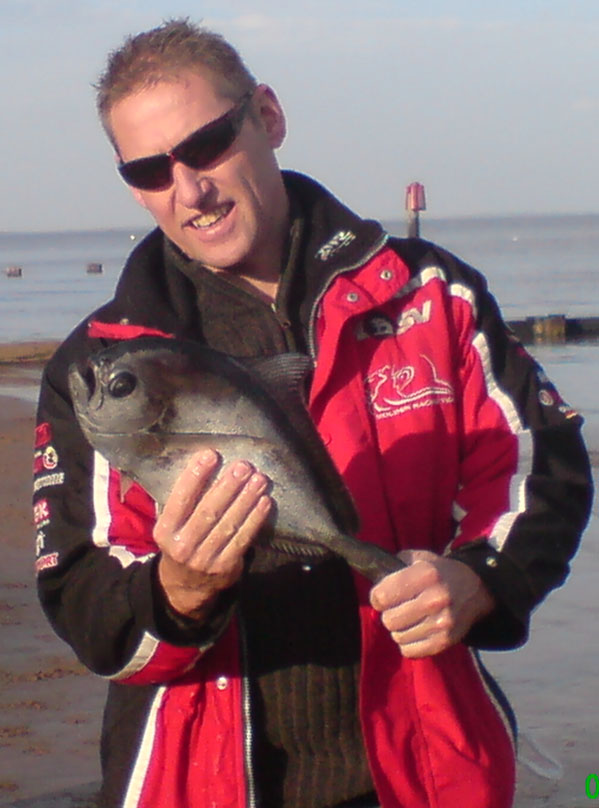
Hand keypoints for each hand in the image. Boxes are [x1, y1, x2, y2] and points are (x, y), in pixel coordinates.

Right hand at [153, 449, 270, 618]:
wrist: (185, 586)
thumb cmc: (181, 540)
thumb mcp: (170, 524)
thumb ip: (182, 501)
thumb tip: (205, 462)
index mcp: (165, 530)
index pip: (180, 500)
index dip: (195, 477)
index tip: (210, 454)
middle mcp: (182, 546)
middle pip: (208, 512)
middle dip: (228, 486)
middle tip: (243, 466)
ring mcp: (204, 559)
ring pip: (228, 525)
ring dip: (246, 500)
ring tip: (259, 479)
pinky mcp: (225, 567)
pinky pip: (243, 540)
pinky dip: (255, 520)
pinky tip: (264, 502)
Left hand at [369, 549, 494, 657]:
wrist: (475, 589)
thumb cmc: (438, 572)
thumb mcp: (419, 558)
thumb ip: (393, 565)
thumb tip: (373, 581)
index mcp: (426, 574)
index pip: (382, 596)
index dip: (378, 597)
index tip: (383, 596)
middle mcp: (435, 599)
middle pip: (389, 619)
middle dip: (389, 613)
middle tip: (398, 608)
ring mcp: (442, 623)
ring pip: (398, 636)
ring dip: (399, 629)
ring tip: (410, 618)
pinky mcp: (445, 641)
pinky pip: (410, 651)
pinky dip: (408, 643)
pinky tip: (416, 630)